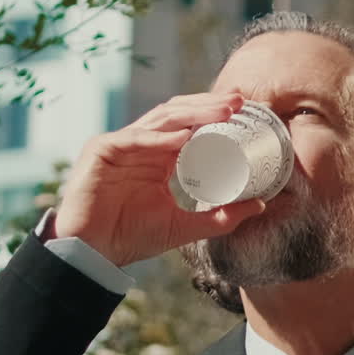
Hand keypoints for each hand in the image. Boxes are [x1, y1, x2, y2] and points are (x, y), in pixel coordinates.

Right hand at [54, 91, 265, 266]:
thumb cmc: (132, 237)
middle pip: (177, 115)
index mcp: (159, 157)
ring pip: (160, 120)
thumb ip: (221, 217)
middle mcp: (141, 145)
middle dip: (209, 106)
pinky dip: (160, 137)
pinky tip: (185, 136)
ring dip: (192, 113)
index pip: (190, 126)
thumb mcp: (185, 227)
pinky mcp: (102, 150)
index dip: (215, 116)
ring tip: (222, 111)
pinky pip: (135, 139)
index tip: (245, 111)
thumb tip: (260, 205)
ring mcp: (121, 144)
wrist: (93, 253)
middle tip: (239, 101)